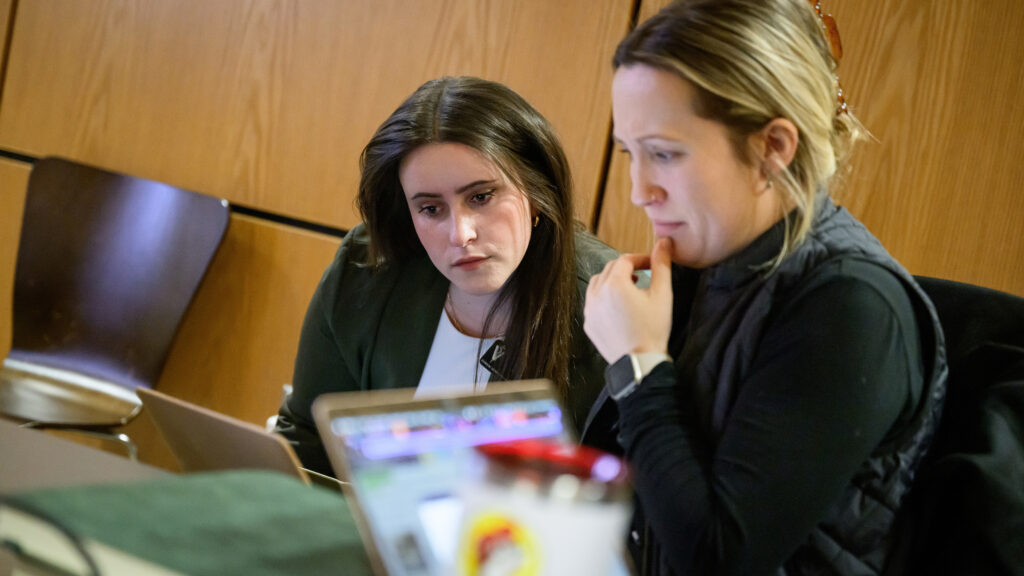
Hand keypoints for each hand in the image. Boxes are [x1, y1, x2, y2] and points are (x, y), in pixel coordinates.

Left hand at [584, 238, 673, 361]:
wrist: (639, 363)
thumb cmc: (652, 330)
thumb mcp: (662, 295)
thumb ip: (662, 265)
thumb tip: (664, 242)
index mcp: (615, 284)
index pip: (625, 259)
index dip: (640, 258)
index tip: (652, 264)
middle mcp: (597, 294)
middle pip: (610, 269)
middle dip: (627, 268)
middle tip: (643, 275)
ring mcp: (590, 309)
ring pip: (598, 283)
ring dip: (613, 281)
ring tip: (630, 289)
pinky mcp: (589, 323)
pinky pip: (593, 302)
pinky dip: (604, 298)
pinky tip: (619, 307)